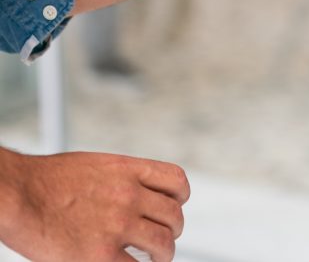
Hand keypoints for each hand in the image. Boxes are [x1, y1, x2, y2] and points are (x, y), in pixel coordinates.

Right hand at [0, 149, 188, 261]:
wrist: (19, 195)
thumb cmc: (47, 181)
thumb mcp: (96, 166)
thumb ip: (121, 179)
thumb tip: (137, 194)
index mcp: (128, 170)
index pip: (176, 181)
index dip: (180, 198)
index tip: (174, 207)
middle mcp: (129, 194)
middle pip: (174, 215)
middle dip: (173, 230)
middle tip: (162, 240)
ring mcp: (118, 225)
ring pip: (163, 244)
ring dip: (162, 255)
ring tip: (153, 260)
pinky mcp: (101, 256)